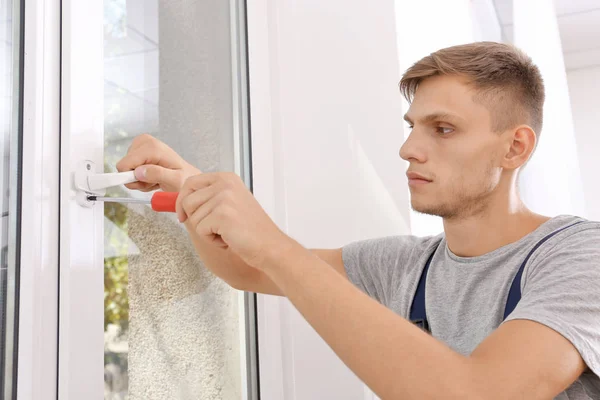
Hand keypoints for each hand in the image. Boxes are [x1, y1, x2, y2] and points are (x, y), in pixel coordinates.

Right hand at [116, 134, 200, 192]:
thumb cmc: (184, 179)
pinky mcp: (139, 151)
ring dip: (140, 179)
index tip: (147, 182)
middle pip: (124, 167)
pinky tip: (153, 177)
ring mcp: (141, 145)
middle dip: (138, 178)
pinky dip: (141, 177)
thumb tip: (138, 171)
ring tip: (156, 179)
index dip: (132, 178)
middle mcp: (145, 142)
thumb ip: (158, 175)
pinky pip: (130, 169)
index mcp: (152, 147)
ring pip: (126, 169)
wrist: (187, 177)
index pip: (124, 165)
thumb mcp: (175, 180)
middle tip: (154, 181)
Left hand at [176, 172, 293, 268]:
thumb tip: (179, 201)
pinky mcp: (221, 214)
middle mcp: (225, 183)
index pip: (190, 182)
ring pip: (193, 217)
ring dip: (206, 231)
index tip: (183, 215)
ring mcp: (223, 197)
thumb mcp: (230, 203)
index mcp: (227, 178)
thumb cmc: (251, 230)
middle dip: (196, 219)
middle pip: (187, 201)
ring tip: (227, 233)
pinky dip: (211, 240)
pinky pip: (200, 230)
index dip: (182, 201)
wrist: (269, 246)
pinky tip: (229, 238)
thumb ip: (209, 198)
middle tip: (217, 228)